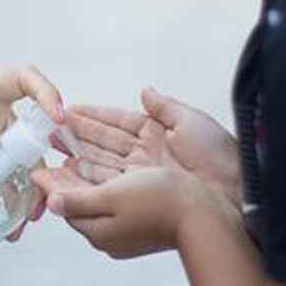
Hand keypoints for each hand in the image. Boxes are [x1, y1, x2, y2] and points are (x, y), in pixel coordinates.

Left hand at [0, 66, 66, 239]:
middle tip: (40, 200)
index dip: (46, 93)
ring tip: (22, 222)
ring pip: (20, 160)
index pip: (24, 80)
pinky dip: (6, 196)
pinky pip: (3, 174)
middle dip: (41, 168)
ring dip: (26, 189)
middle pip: (31, 135)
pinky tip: (3, 222)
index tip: (56, 118)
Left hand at [45, 164, 220, 259]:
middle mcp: (110, 233)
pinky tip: (101, 166)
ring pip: (97, 196)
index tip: (37, 167)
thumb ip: (79, 200)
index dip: (51, 183)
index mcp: (99, 231)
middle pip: (80, 200)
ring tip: (70, 154)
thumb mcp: (113, 198)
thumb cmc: (160, 203)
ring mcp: (127, 227)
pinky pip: (114, 196)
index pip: (66, 205)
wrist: (204, 215)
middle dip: (64, 177)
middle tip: (50, 157)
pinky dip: (103, 179)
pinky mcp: (143, 219)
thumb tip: (51, 202)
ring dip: (83, 174)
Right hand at [61, 88, 240, 212]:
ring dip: (78, 155)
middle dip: (78, 135)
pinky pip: (109, 183)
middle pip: (105, 143)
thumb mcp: (192, 121)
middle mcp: (147, 155)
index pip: (119, 123)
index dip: (94, 116)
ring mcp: (142, 175)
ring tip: (54, 147)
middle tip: (51, 130)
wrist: (234, 190)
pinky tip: (70, 171)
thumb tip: (145, 91)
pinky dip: (88, 177)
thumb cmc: (219, 155)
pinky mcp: (140, 193)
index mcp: (159, 133)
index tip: (70, 111)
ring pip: (102, 162)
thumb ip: (165, 107)